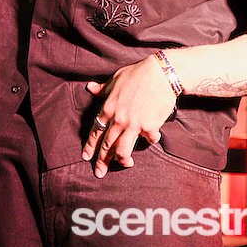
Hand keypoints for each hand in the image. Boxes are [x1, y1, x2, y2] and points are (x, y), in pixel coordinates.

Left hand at [81, 56, 176, 177]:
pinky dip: (151, 140)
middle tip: (99, 173)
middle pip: (107, 144)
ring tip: (125, 163)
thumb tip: (90, 87)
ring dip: (123, 159)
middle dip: (102, 161)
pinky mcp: (149, 127)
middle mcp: (119, 118)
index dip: (90, 145)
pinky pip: (149, 140)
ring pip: (123, 149)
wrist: (160, 74)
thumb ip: (103, 89)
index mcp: (108, 107)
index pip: (96, 131)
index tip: (86, 157)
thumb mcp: (116, 79)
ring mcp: (134, 124)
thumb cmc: (137, 74)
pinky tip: (153, 136)